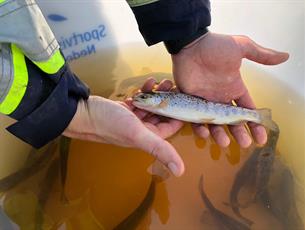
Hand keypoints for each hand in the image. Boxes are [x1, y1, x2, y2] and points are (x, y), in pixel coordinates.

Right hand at [63, 79, 184, 176]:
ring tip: (161, 81)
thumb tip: (180, 172)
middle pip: (162, 114)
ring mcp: (132, 119)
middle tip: (173, 85)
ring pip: (151, 106)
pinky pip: (139, 100)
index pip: (171, 127)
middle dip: (169, 100)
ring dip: (157, 94)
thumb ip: (160, 150)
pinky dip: (144, 92)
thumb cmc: (109, 123)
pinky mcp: (124, 109)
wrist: (83, 113)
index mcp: (148, 137)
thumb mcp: (138, 134)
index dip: (179, 113)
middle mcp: (142, 129)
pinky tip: (146, 83)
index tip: (185, 99)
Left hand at [172, 32, 288, 147]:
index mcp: (234, 88)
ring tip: (225, 143)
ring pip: (214, 124)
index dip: (255, 124)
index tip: (262, 137)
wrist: (190, 45)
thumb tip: (285, 56)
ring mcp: (205, 101)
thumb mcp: (242, 48)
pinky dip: (199, 127)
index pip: (247, 110)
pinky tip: (205, 132)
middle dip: (240, 133)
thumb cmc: (214, 47)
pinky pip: (194, 119)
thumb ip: (261, 55)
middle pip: (232, 121)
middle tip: (245, 144)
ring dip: (220, 135)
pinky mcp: (189, 102)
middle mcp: (220, 97)